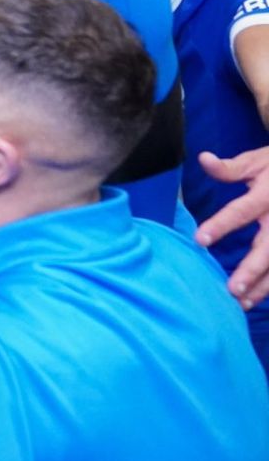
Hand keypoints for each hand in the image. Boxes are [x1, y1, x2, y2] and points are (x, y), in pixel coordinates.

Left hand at [194, 147, 268, 307]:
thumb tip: (203, 158)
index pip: (241, 211)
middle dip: (252, 269)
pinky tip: (258, 299)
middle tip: (232, 289)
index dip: (221, 225)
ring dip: (264, 285)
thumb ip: (229, 168)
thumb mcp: (256, 161)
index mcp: (267, 195)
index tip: (200, 240)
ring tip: (242, 302)